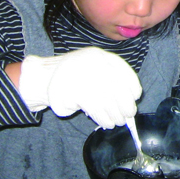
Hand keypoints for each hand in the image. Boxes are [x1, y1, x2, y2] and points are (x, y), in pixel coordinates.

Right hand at [18, 47, 141, 128]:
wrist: (43, 78)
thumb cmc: (74, 77)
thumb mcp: (93, 69)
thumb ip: (110, 79)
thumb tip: (131, 99)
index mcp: (99, 55)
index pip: (122, 69)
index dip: (132, 84)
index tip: (136, 96)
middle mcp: (91, 63)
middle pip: (116, 87)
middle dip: (125, 104)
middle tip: (129, 114)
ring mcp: (81, 76)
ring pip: (106, 99)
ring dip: (115, 114)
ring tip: (118, 121)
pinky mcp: (73, 91)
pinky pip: (94, 108)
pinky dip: (103, 118)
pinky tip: (106, 122)